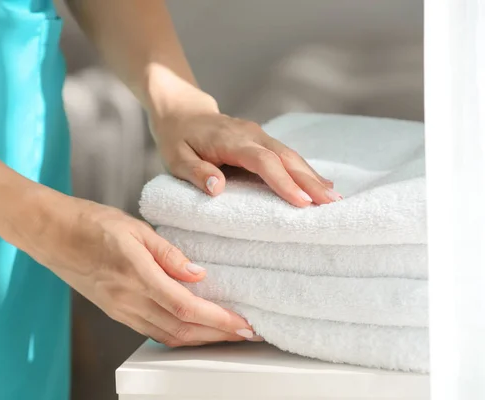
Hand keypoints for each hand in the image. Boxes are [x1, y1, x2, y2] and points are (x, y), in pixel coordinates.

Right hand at [23, 190, 258, 346]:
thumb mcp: (135, 228)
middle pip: (181, 330)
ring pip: (168, 336)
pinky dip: (178, 334)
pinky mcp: (115, 310)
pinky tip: (192, 328)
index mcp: (136, 275)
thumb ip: (169, 253)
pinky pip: (152, 331)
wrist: (50, 233)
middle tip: (246, 333)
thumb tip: (199, 274)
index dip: (218, 320)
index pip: (186, 307)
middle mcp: (128, 300)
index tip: (243, 323)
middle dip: (218, 335)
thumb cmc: (88, 223)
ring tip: (226, 333)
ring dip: (201, 339)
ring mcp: (120, 309)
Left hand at [150, 94, 340, 206]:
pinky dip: (305, 170)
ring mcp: (259, 134)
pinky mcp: (262, 139)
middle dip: (310, 180)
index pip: (262, 162)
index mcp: (230, 140)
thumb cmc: (177, 138)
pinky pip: (287, 155)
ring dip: (313, 176)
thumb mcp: (176, 158)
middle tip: (332, 203)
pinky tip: (320, 183)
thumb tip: (217, 188)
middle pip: (286, 157)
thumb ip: (195, 172)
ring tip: (334, 198)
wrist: (182, 111)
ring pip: (291, 155)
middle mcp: (251, 134)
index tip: (302, 202)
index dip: (283, 182)